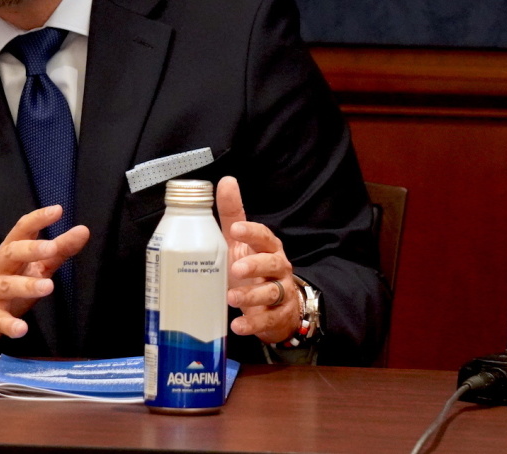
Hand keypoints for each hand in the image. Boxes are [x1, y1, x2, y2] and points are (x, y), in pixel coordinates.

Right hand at [0, 204, 89, 352]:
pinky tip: (22, 329)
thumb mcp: (33, 266)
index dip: (38, 218)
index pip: (22, 229)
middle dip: (31, 249)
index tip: (58, 210)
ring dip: (26, 285)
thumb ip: (59, 250)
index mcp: (10, 251)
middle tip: (52, 248)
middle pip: (11, 253)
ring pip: (6, 286)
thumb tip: (83, 231)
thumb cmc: (7, 283)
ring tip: (48, 287)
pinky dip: (9, 324)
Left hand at [216, 176, 300, 344]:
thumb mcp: (239, 242)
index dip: (252, 232)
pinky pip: (267, 321)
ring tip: (232, 298)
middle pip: (273, 263)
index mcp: (268, 247)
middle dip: (255, 265)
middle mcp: (278, 268)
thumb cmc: (252, 266)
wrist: (275, 306)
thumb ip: (233, 214)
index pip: (264, 236)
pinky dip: (252, 325)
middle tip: (235, 268)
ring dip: (252, 296)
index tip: (236, 229)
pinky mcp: (278, 317)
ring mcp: (281, 293)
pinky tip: (237, 326)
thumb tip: (226, 180)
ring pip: (271, 292)